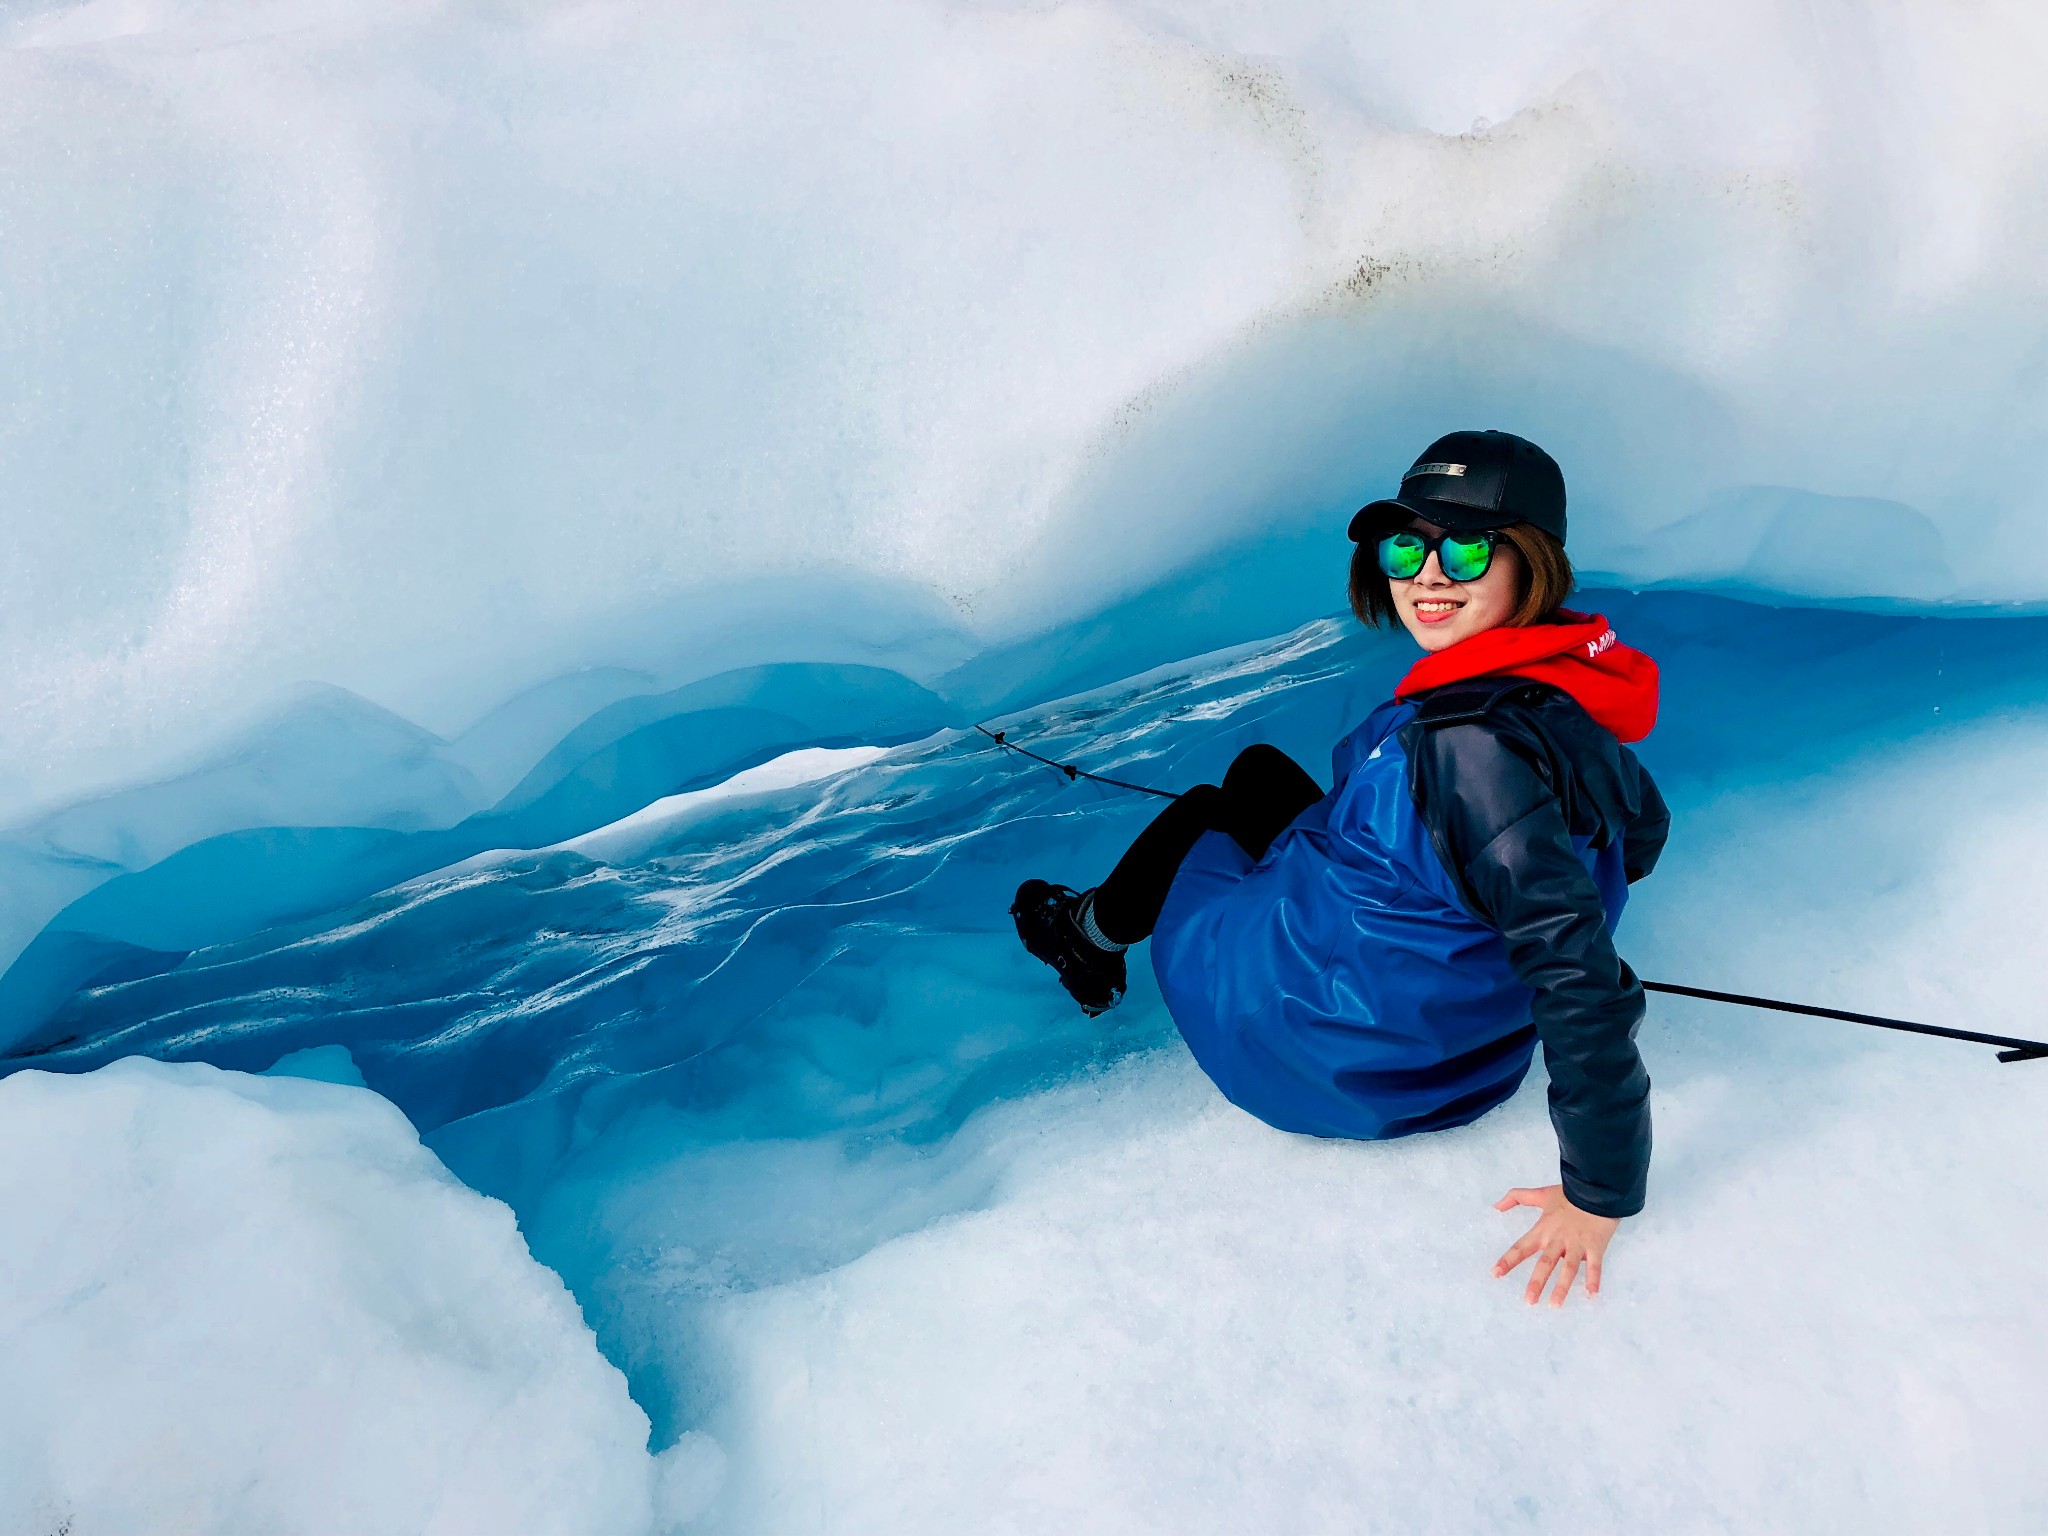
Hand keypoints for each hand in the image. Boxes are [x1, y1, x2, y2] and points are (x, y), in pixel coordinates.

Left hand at [1492, 1184, 1619, 1306]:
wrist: (1595, 1189)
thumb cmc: (1568, 1194)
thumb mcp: (1540, 1194)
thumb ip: (1517, 1198)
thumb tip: (1496, 1206)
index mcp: (1543, 1230)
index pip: (1521, 1248)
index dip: (1508, 1261)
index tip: (1495, 1274)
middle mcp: (1558, 1240)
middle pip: (1545, 1264)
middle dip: (1536, 1283)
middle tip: (1529, 1301)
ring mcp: (1577, 1245)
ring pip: (1568, 1269)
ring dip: (1562, 1287)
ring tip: (1554, 1305)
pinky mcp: (1596, 1247)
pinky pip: (1595, 1266)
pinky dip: (1594, 1279)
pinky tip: (1591, 1295)